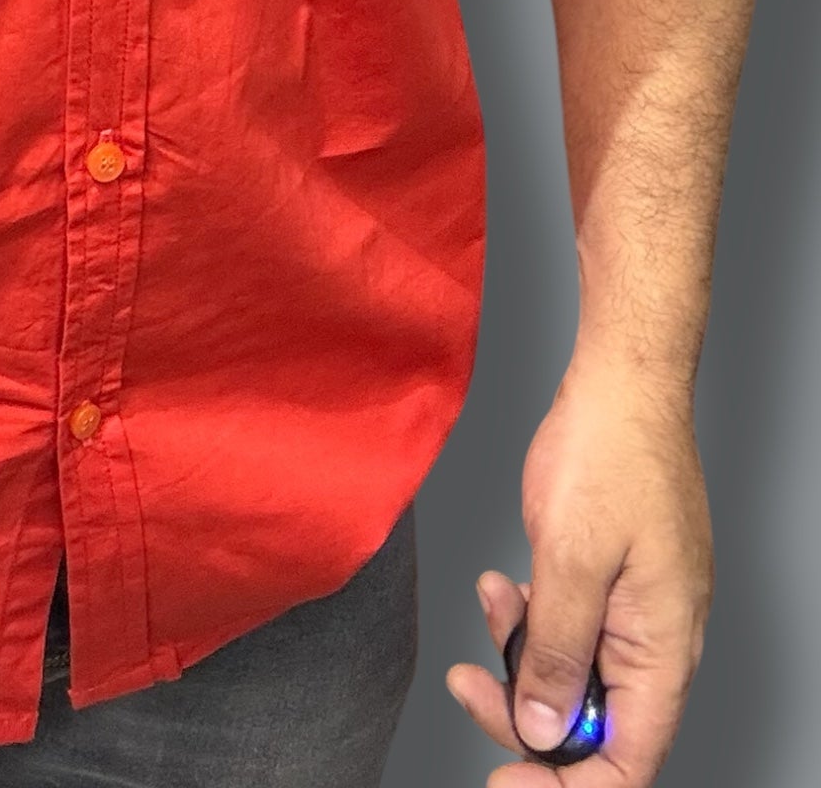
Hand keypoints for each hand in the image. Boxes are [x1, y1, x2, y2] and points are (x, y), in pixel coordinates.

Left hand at [445, 349, 711, 784]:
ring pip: (573, 673)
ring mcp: (635, 610)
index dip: (567, 786)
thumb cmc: (611, 455)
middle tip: (470, 688)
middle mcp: (656, 641)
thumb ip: (556, 652)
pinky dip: (529, 614)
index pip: (626, 762)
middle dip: (527, 716)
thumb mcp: (571, 560)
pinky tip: (500, 585)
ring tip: (488, 606)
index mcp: (662, 650)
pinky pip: (568, 625)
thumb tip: (543, 731)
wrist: (620, 383)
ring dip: (521, 655)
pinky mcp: (611, 581)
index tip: (506, 778)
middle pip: (594, 725)